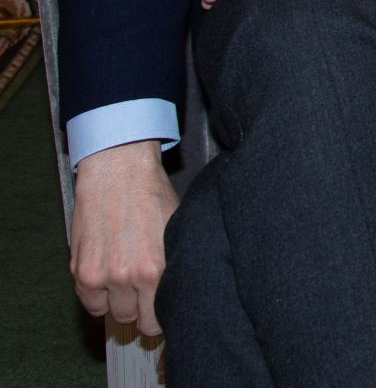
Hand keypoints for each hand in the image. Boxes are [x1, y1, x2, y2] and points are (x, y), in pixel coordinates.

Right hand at [71, 141, 178, 337]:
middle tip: (144, 293)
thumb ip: (175, 263)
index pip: (157, 318)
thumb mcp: (176, 230)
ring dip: (118, 302)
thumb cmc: (151, 196)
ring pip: (111, 313)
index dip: (160, 316)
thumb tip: (180, 289)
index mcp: (157, 268)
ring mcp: (101, 274)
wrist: (118, 172)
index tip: (160, 310)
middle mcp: (128, 276)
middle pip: (134, 319)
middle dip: (140, 309)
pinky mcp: (80, 270)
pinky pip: (89, 302)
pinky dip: (97, 296)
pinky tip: (107, 279)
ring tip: (126, 281)